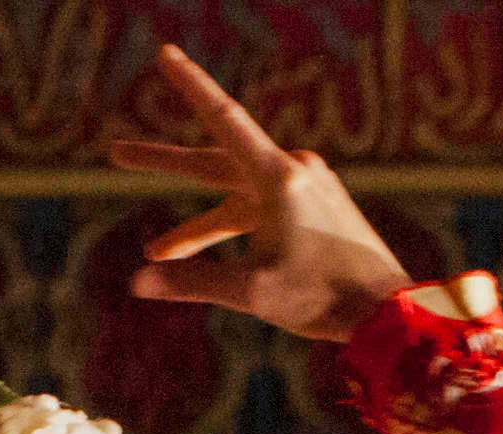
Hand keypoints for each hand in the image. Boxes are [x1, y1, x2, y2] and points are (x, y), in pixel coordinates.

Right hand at [105, 43, 410, 341]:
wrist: (386, 309)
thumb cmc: (324, 297)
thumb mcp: (253, 292)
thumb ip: (195, 281)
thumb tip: (138, 282)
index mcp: (277, 179)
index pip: (223, 119)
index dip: (190, 85)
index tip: (165, 54)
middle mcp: (292, 172)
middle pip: (214, 160)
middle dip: (163, 164)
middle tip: (115, 152)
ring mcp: (305, 188)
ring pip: (233, 197)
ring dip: (196, 226)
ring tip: (154, 250)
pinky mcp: (314, 208)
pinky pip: (256, 212)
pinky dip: (228, 231)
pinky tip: (208, 258)